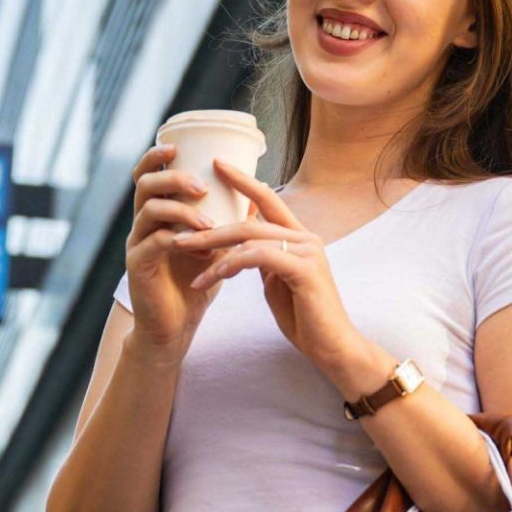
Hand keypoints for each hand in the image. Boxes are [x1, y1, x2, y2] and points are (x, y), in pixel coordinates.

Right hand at [122, 143, 228, 355]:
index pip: (147, 174)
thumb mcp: (213, 244)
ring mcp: (136, 244)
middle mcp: (141, 224)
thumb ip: (225, 219)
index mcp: (156, 213)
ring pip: (149, 210)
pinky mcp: (138, 266)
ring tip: (209, 221)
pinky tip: (200, 249)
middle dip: (173, 177)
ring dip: (181, 210)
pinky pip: (153, 242)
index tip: (178, 146)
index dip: (156, 156)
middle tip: (201, 186)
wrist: (176, 325)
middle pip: (145, 184)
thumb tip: (257, 193)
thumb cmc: (195, 281)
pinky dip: (178, 240)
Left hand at [172, 160, 370, 385]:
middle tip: (179, 229)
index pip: (269, 200)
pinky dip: (228, 265)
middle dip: (212, 224)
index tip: (217, 164)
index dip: (243, 181)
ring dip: (212, 246)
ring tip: (184, 253)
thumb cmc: (305, 318)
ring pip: (250, 236)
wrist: (333, 348)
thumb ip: (263, 259)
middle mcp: (307, 238)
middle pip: (251, 219)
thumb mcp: (278, 281)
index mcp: (300, 237)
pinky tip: (209, 278)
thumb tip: (241, 248)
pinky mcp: (304, 269)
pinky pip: (256, 257)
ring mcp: (307, 252)